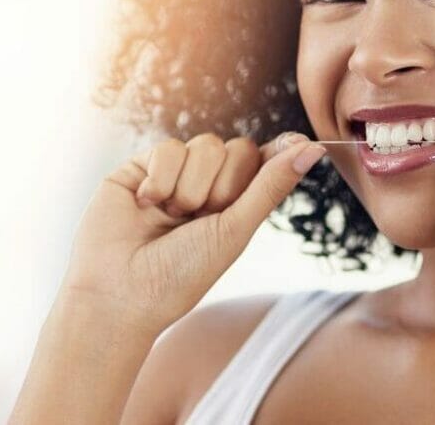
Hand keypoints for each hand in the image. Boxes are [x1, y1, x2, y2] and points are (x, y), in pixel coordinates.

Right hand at [59, 130, 324, 331]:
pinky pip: (169, 147)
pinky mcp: (141, 167)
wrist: (120, 293)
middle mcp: (206, 186)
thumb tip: (314, 147)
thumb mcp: (235, 231)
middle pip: (239, 148)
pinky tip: (146, 204)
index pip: (264, 162)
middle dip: (225, 184)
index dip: (280, 151)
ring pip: (205, 145)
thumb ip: (270, 185)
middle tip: (203, 217)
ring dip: (192, 186)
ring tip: (171, 218)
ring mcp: (174, 175)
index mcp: (234, 205)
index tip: (300, 141)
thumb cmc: (180, 275)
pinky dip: (162, 178)